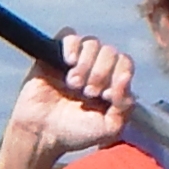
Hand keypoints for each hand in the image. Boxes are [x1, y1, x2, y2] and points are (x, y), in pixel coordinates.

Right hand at [12, 31, 132, 156]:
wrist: (42, 134)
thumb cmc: (75, 133)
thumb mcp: (109, 128)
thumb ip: (125, 107)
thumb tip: (126, 78)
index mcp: (111, 82)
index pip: (125, 63)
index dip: (119, 75)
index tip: (106, 96)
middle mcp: (95, 68)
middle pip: (110, 51)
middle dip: (101, 73)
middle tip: (88, 93)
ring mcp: (75, 60)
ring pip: (92, 43)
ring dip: (86, 64)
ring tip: (74, 84)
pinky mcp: (54, 54)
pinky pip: (69, 35)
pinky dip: (72, 46)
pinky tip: (68, 62)